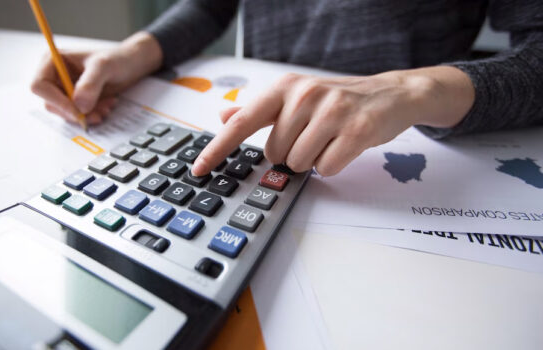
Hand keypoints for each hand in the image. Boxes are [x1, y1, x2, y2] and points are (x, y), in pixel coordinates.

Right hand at [31, 31, 161, 124]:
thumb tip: (78, 105)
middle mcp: (55, 76)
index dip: (57, 101)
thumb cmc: (117, 59)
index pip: (40, 86)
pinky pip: (78, 115)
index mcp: (53, 61)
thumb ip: (91, 83)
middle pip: (52, 103)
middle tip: (99, 113)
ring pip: (66, 113)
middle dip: (76, 111)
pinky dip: (92, 115)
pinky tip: (107, 106)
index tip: (78, 111)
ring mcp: (64, 90)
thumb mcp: (104, 67)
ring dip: (87, 115)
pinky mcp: (76, 101)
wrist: (131, 65)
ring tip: (107, 106)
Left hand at [191, 66, 473, 175]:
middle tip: (311, 137)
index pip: (242, 122)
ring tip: (329, 140)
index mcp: (285, 87)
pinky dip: (333, 166)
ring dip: (312, 160)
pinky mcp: (356, 130)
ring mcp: (332, 111)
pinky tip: (343, 146)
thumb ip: (258, 110)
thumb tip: (224, 115)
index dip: (218, 148)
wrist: (390, 94)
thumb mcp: (295, 97)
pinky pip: (327, 168)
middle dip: (290, 154)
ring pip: (299, 163)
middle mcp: (305, 95)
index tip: (198, 169)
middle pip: (274, 153)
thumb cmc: (337, 100)